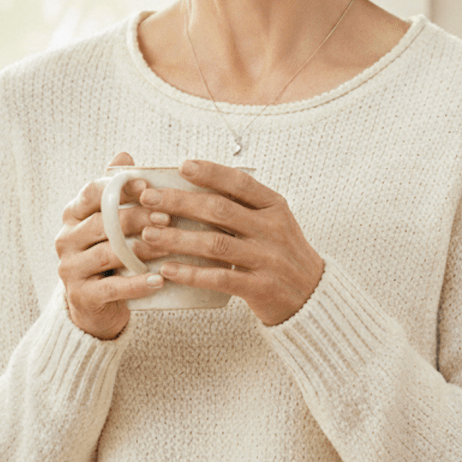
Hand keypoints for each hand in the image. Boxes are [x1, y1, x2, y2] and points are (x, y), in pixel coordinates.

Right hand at [55, 153, 166, 339]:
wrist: (95, 305)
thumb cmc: (109, 255)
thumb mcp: (109, 223)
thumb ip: (116, 192)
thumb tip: (125, 154)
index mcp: (72, 215)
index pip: (91, 193)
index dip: (118, 188)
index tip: (147, 186)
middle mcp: (66, 239)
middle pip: (102, 222)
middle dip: (136, 218)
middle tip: (166, 217)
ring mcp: (70, 269)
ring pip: (108, 253)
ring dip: (141, 249)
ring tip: (169, 247)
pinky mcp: (81, 296)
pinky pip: (112, 288)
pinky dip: (137, 283)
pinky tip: (160, 280)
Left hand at [139, 159, 324, 325]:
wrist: (312, 295)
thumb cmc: (280, 252)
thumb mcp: (272, 221)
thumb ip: (242, 205)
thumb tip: (191, 187)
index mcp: (274, 206)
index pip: (240, 182)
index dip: (211, 172)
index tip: (182, 166)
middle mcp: (272, 229)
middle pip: (220, 210)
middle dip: (180, 202)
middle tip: (149, 199)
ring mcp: (267, 259)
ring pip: (215, 244)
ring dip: (178, 238)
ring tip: (149, 234)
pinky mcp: (260, 288)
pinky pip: (220, 278)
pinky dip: (191, 273)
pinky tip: (168, 270)